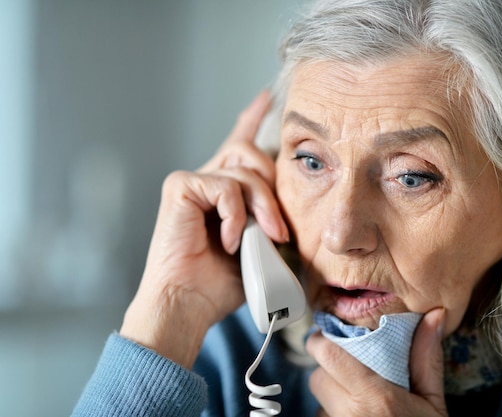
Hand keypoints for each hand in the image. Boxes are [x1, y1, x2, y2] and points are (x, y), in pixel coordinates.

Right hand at [120, 91, 288, 368]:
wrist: (190, 304)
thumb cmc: (223, 282)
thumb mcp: (262, 245)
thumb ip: (273, 218)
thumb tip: (298, 203)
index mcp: (225, 191)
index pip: (240, 143)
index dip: (253, 117)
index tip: (267, 97)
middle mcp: (208, 178)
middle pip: (254, 154)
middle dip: (274, 191)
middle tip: (279, 230)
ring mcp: (192, 180)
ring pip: (246, 171)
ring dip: (262, 208)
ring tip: (263, 239)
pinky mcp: (181, 186)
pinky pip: (226, 186)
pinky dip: (235, 216)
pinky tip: (228, 241)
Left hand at [306, 308, 447, 416]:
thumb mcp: (433, 402)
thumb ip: (426, 359)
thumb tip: (433, 316)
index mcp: (375, 397)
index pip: (327, 355)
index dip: (321, 341)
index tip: (328, 337)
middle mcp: (349, 414)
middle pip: (317, 377)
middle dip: (330, 372)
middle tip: (351, 374)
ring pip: (319, 402)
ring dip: (333, 398)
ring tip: (359, 405)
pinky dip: (335, 416)